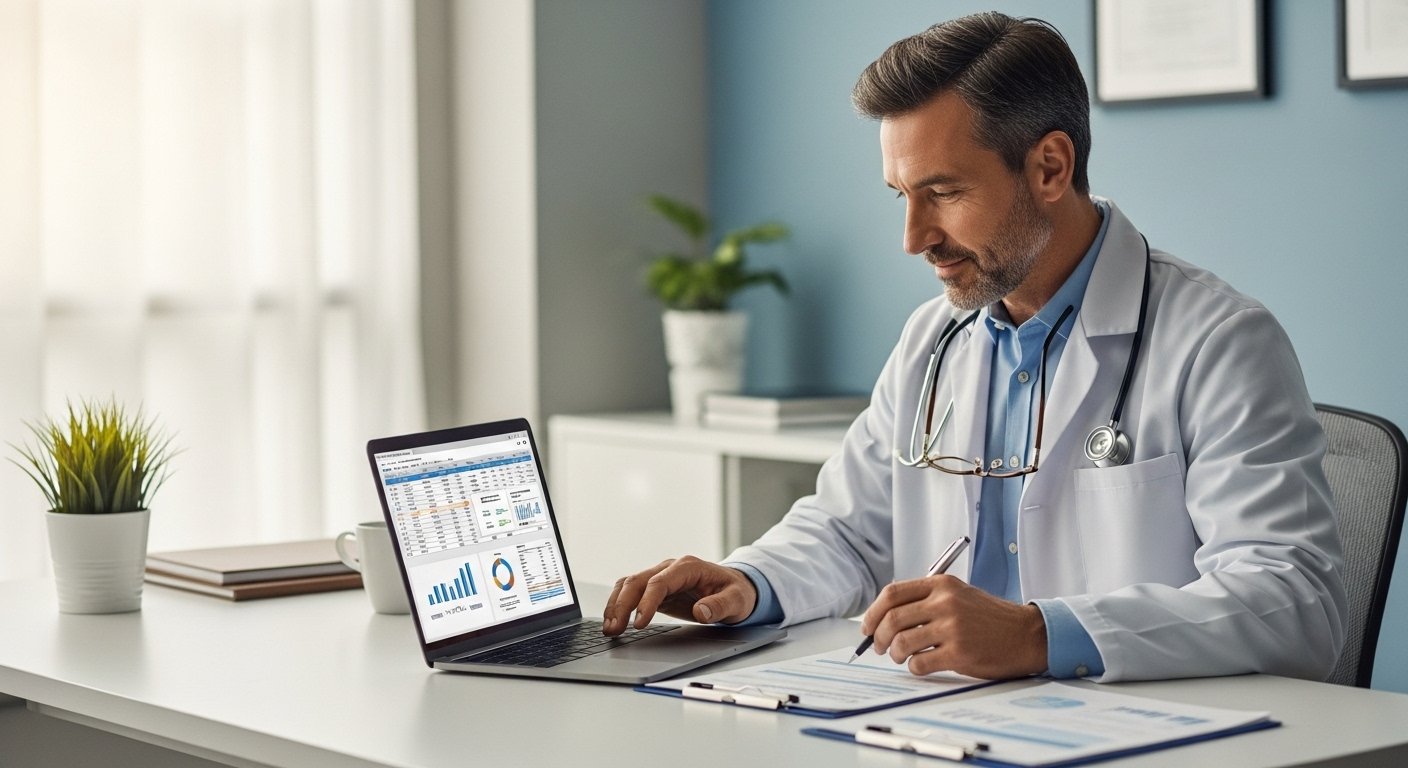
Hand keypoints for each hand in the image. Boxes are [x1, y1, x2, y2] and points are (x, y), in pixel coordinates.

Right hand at [601, 556, 757, 635]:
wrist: (735, 588)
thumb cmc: (736, 592)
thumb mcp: (737, 601)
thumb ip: (720, 605)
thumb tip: (701, 611)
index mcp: (688, 567)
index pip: (659, 582)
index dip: (646, 602)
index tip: (638, 623)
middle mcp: (670, 568)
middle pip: (638, 581)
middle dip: (622, 604)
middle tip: (614, 629)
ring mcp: (661, 576)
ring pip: (629, 584)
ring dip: (615, 604)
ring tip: (609, 628)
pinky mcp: (655, 589)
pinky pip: (632, 592)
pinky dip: (619, 605)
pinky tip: (614, 622)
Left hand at [859, 574, 1047, 678]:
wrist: (1025, 634)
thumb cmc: (989, 618)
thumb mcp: (958, 594)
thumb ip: (925, 599)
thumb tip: (885, 618)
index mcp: (941, 584)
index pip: (892, 593)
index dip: (873, 612)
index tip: (867, 626)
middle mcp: (945, 602)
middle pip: (892, 618)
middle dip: (877, 636)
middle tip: (878, 646)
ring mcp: (952, 627)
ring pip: (901, 641)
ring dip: (894, 653)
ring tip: (901, 657)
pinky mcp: (960, 652)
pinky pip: (920, 662)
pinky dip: (913, 667)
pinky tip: (921, 665)